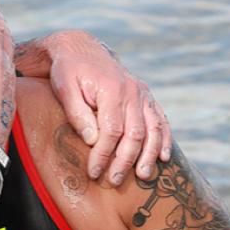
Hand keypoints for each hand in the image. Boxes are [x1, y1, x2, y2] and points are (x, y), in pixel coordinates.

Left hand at [46, 32, 171, 184]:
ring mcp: (142, 93)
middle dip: (125, 161)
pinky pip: (161, 120)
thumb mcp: (64, 88)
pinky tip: (164, 157)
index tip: (94, 172)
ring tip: (144, 176)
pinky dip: (165, 139)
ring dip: (150, 155)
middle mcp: (132, 91)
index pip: (111, 131)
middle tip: (115, 180)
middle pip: (134, 134)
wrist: (81, 49)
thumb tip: (92, 140)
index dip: (103, 154)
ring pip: (153, 129)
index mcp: (112, 89)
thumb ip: (77, 114)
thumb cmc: (69, 71)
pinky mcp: (146, 97)